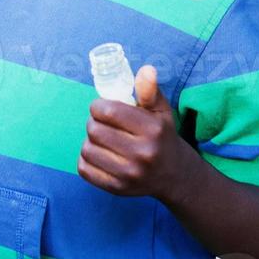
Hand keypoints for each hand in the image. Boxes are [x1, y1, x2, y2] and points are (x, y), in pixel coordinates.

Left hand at [78, 65, 195, 200]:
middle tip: (101, 123)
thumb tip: (146, 69)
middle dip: (93, 122)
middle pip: (94, 130)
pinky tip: (98, 154)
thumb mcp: (161, 111)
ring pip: (87, 149)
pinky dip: (86, 159)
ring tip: (101, 138)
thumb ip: (150, 90)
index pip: (109, 112)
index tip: (101, 107)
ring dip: (89, 141)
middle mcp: (142, 153)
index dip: (98, 106)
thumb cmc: (162, 136)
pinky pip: (85, 170)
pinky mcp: (118, 189)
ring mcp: (129, 174)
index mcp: (152, 130)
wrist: (174, 175)